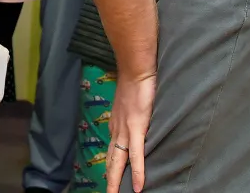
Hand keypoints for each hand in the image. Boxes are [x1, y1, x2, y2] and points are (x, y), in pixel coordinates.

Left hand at [106, 73, 155, 192]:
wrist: (136, 69)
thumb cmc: (137, 81)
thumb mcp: (131, 102)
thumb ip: (132, 113)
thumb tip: (137, 118)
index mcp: (116, 123)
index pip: (112, 149)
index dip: (110, 164)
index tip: (109, 176)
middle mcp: (116, 129)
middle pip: (111, 160)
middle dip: (109, 178)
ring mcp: (125, 130)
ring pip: (119, 162)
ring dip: (117, 181)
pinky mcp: (136, 128)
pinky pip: (136, 155)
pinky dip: (138, 172)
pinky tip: (140, 187)